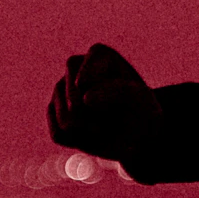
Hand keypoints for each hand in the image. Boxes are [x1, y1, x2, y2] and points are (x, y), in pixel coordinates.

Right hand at [48, 43, 164, 179]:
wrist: (136, 136)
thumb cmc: (143, 115)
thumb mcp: (146, 103)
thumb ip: (121, 93)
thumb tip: (85, 98)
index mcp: (100, 55)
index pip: (86, 80)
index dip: (103, 101)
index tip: (124, 105)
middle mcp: (75, 67)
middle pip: (74, 101)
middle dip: (97, 118)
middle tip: (116, 118)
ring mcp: (60, 88)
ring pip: (66, 120)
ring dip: (91, 132)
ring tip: (106, 125)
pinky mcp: (52, 110)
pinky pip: (58, 134)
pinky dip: (79, 141)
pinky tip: (91, 133)